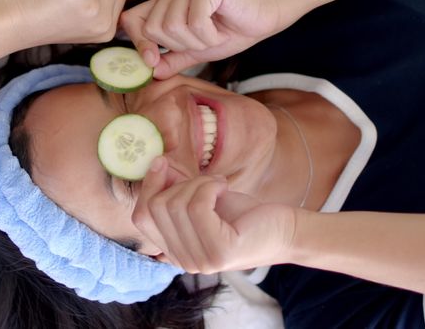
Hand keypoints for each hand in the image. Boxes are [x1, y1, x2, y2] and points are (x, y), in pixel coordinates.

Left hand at [119, 0, 284, 78]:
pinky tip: (221, 27)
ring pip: (173, 26)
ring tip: (214, 33)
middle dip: (181, 45)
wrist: (266, 17)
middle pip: (154, 28)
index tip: (153, 60)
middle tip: (204, 40)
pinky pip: (195, 22)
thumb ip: (172, 59)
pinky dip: (209, 35)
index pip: (132, 19)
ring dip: (197, 41)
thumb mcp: (196, 50)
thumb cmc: (231, 30)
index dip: (139, 43)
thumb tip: (151, 72)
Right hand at [130, 157, 298, 273]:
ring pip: (176, 204)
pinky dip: (209, 186)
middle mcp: (184, 262)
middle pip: (155, 208)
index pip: (140, 218)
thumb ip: (175, 187)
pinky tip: (224, 187)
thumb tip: (156, 164)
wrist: (284, 229)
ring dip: (198, 183)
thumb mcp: (201, 197)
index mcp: (175, 252)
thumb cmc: (244, 214)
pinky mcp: (219, 252)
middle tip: (207, 180)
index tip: (162, 162)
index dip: (147, 187)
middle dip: (179, 183)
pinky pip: (197, 206)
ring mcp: (200, 261)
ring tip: (218, 185)